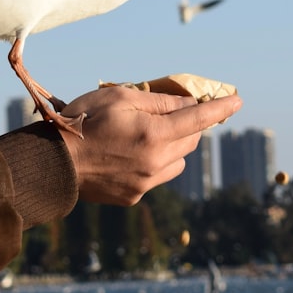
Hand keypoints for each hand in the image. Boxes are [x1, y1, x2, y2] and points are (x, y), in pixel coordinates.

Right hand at [58, 84, 241, 205]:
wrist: (55, 164)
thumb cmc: (84, 121)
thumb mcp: (119, 97)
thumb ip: (157, 101)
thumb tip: (186, 105)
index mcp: (154, 134)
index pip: (198, 119)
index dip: (220, 108)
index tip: (237, 100)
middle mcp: (156, 161)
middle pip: (190, 140)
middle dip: (191, 124)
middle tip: (181, 110)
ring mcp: (146, 182)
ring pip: (178, 161)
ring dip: (174, 144)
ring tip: (150, 133)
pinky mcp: (135, 196)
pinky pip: (158, 176)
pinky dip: (157, 162)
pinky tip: (133, 153)